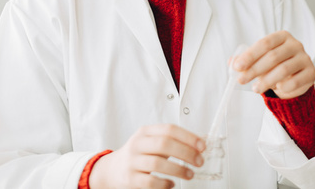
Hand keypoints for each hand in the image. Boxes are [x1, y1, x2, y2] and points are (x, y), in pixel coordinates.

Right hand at [89, 124, 204, 188]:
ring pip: (157, 164)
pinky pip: (150, 182)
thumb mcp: (152, 142)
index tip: (202, 147)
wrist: (112, 170)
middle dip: (186, 153)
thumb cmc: (140, 155)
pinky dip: (164, 183)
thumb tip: (200, 144)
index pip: (169, 129)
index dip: (188, 137)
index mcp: (145, 132)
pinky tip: (172, 183)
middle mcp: (137, 144)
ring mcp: (132, 162)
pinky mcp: (130, 179)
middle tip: (199, 162)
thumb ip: (172, 141)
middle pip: (164, 144)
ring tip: (190, 174)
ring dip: (178, 170)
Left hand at [233, 30, 314, 98]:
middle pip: (273, 56)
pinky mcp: (311, 73)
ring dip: (266, 81)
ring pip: (283, 69)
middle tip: (242, 80)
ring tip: (255, 89)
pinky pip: (296, 81)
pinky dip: (284, 86)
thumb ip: (246, 60)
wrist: (295, 79)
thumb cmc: (275, 66)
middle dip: (254, 70)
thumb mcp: (260, 60)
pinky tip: (277, 88)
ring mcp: (305, 58)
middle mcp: (295, 44)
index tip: (237, 67)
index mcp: (282, 36)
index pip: (265, 43)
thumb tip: (232, 63)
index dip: (250, 55)